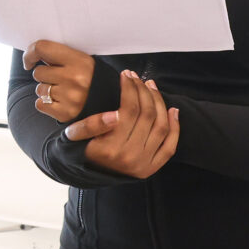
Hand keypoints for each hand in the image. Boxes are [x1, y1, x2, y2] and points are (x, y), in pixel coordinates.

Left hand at [23, 40, 94, 125]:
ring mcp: (71, 97)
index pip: (42, 48)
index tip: (30, 61)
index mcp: (80, 61)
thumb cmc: (92, 80)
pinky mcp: (66, 113)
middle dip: (45, 76)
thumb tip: (33, 53)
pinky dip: (46, 104)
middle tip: (60, 79)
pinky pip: (40, 104)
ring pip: (40, 89)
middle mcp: (75, 78)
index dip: (31, 53)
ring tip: (64, 92)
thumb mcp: (83, 61)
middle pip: (38, 72)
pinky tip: (61, 103)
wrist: (113, 104)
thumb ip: (61, 56)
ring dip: (47, 91)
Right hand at [64, 70, 180, 178]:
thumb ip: (90, 125)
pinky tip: (172, 110)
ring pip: (160, 127)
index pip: (128, 110)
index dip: (130, 89)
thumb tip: (114, 115)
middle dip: (144, 91)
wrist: (85, 173)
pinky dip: (175, 127)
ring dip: (159, 103)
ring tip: (151, 87)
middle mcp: (129, 156)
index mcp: (110, 148)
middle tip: (138, 78)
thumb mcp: (73, 135)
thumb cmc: (79, 148)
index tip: (126, 75)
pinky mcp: (152, 168)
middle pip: (146, 115)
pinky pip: (170, 146)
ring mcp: (143, 163)